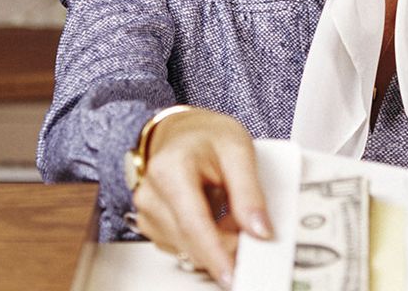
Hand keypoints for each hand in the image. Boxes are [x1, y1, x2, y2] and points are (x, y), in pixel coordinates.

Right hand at [130, 108, 273, 288]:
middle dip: (225, 242)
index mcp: (170, 169)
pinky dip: (203, 238)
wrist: (184, 132)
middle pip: (192, 242)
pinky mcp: (150, 224)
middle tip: (247, 220)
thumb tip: (260, 231)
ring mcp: (147, 211)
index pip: (193, 224)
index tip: (232, 275)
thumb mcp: (239, 150)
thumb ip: (249, 192)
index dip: (215, 254)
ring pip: (188, 249)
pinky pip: (183, 247)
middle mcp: (150, 193)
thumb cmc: (208, 137)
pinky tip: (210, 214)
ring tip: (224, 205)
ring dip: (215, 239)